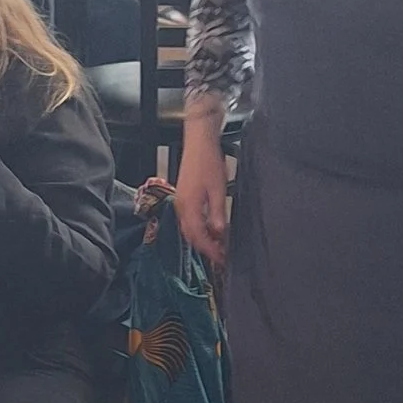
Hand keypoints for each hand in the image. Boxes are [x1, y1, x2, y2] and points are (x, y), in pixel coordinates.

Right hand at [175, 120, 230, 268]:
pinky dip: (200, 229)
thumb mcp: (218, 190)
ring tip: (218, 245)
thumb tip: (220, 233)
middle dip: (206, 248)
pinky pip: (189, 220)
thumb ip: (218, 213)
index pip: (198, 237)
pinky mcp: (183, 197)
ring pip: (189, 229)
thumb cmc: (209, 163)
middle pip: (191, 236)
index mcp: (189, 207)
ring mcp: (180, 202)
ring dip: (203, 239)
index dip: (210, 250)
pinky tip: (211, 229)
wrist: (198, 143)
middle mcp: (181, 207)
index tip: (222, 259)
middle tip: (221, 256)